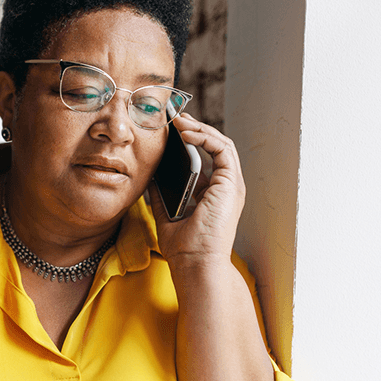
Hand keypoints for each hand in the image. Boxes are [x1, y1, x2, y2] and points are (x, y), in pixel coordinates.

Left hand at [147, 113, 245, 269]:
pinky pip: (222, 149)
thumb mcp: (166, 213)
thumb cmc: (183, 247)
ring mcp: (231, 185)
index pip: (206, 157)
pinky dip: (205, 137)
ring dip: (199, 128)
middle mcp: (226, 187)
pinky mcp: (232, 184)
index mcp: (213, 193)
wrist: (195, 263)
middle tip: (173, 116)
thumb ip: (160, 195)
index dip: (190, 140)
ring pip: (221, 143)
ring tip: (178, 120)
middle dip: (195, 128)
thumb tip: (149, 176)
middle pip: (214, 146)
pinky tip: (186, 133)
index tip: (170, 130)